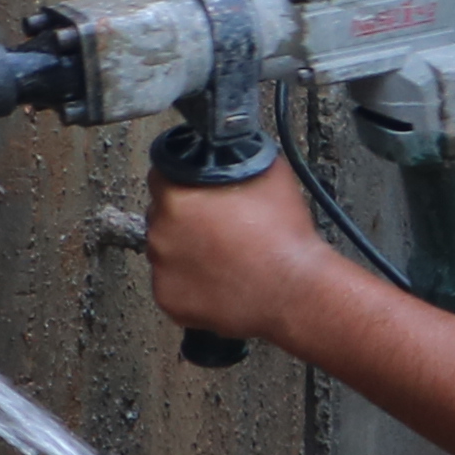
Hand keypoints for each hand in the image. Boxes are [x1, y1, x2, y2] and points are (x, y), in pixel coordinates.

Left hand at [139, 160, 336, 354]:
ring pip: (167, 251)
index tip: (197, 191)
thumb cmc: (283, 237)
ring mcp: (162, 270)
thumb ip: (232, 159)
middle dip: (184, 218)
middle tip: (217, 227)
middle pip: (162, 216)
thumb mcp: (267, 173)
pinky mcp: (169, 300)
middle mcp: (160, 233)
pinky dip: (190, 282)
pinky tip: (219, 279)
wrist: (294, 291)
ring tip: (222, 256)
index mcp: (177, 198)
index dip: (181, 181)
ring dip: (186, 250)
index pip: (160, 177)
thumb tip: (226, 154)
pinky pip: (173, 284)